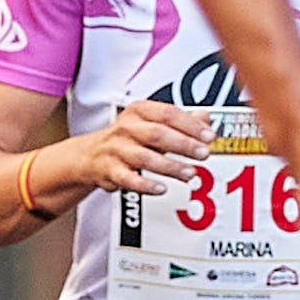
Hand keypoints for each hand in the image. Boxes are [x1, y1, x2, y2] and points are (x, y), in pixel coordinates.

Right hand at [57, 100, 216, 204]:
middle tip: (204, 154)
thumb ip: (181, 122)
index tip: (209, 136)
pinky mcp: (109, 171)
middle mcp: (126, 127)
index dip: (191, 125)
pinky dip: (145, 185)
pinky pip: (128, 179)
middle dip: (184, 145)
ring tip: (190, 174)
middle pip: (158, 134)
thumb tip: (206, 119)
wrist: (90, 155)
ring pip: (145, 157)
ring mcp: (116, 149)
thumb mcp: (152, 123)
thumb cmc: (127, 138)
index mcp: (139, 111)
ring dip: (170, 167)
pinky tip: (162, 188)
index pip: (168, 114)